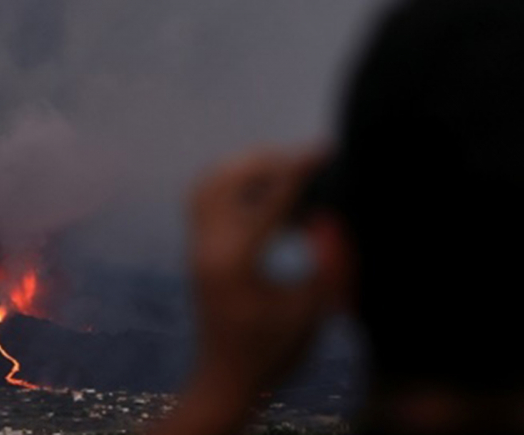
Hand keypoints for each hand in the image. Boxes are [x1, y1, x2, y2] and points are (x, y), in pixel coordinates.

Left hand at [157, 149, 333, 434]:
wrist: (226, 380)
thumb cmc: (273, 352)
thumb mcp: (312, 310)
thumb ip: (328, 262)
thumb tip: (335, 214)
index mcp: (236, 261)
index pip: (268, 199)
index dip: (300, 171)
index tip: (325, 152)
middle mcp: (207, 247)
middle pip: (227, 178)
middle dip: (269, 161)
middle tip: (306, 161)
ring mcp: (195, 247)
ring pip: (208, 183)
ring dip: (245, 169)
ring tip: (286, 171)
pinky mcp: (195, 250)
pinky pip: (204, 199)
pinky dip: (232, 185)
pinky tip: (269, 196)